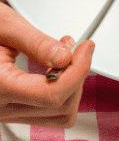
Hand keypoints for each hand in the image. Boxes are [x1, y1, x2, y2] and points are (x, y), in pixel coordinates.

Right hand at [0, 3, 93, 126]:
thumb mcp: (4, 25)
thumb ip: (37, 42)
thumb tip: (66, 57)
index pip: (52, 95)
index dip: (78, 70)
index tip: (87, 47)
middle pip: (61, 108)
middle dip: (76, 75)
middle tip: (75, 47)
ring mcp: (4, 113)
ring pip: (58, 115)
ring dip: (71, 85)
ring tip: (63, 56)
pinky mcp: (10, 110)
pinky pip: (47, 111)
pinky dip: (61, 91)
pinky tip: (54, 68)